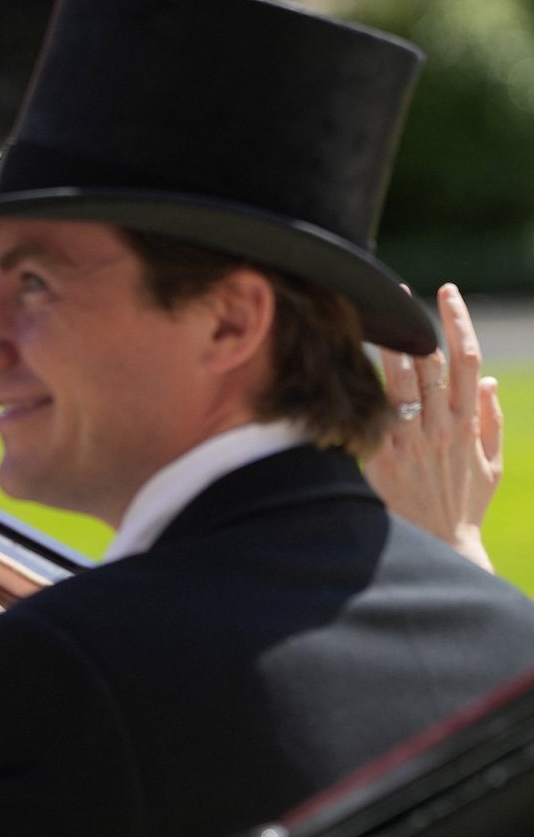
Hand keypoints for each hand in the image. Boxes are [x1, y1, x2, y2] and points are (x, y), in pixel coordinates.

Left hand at [364, 283, 501, 571]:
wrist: (439, 545)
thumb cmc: (465, 503)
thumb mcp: (491, 463)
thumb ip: (490, 420)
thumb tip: (485, 381)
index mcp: (468, 423)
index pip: (466, 360)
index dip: (458, 322)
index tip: (448, 293)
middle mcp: (438, 427)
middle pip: (428, 362)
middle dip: (415, 323)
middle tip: (400, 291)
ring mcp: (408, 441)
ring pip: (397, 381)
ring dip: (387, 346)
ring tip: (374, 315)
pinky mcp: (379, 457)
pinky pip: (369, 414)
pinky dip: (362, 387)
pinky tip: (347, 361)